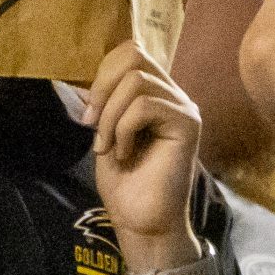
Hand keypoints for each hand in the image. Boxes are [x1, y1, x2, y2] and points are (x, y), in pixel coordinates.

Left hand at [79, 40, 203, 272]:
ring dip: (109, 116)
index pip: (131, 51)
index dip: (102, 73)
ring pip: (137, 81)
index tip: (88, 114)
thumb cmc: (125, 184)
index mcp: (155, 95)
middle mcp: (173, 96)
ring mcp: (183, 108)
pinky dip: (122, 130)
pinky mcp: (188, 124)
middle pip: (134, 54)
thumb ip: (104, 104)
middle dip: (102, 87)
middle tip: (92, 124)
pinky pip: (145, 106)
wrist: (142, 222)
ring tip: (107, 145)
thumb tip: (85, 81)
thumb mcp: (105, 134)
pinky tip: (124, 154)